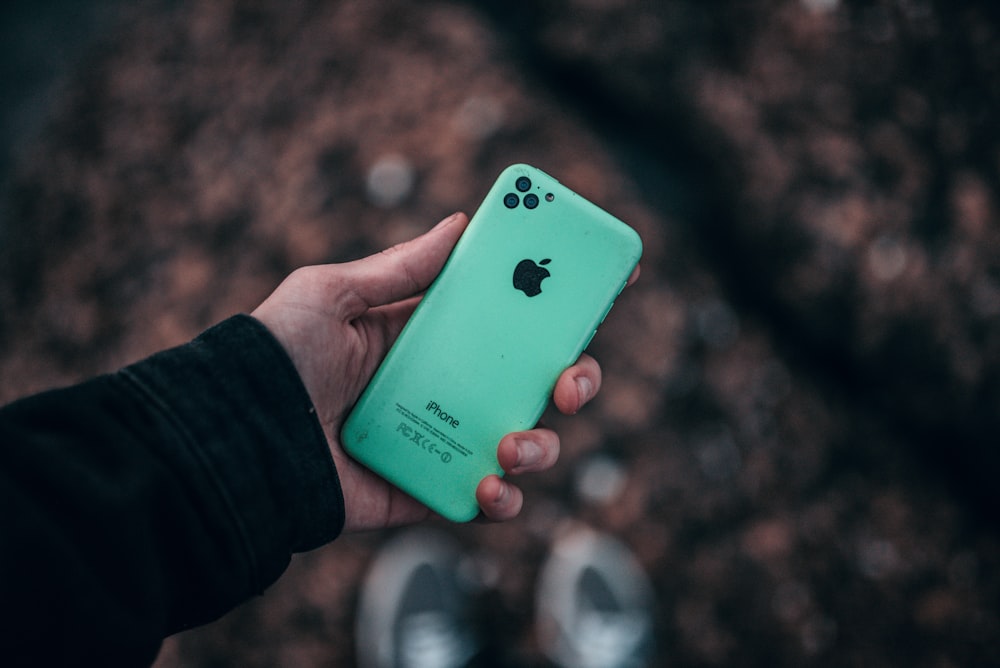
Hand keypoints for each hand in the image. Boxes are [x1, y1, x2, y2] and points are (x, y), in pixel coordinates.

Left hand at [252, 212, 636, 530]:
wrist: (233, 439)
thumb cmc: (275, 357)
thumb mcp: (331, 292)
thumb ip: (399, 267)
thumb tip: (461, 223)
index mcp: (430, 336)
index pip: (511, 317)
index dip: (562, 302)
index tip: (611, 283)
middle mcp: (446, 387)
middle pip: (535, 381)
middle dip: (575, 378)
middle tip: (573, 379)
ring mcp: (441, 440)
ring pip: (525, 443)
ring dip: (542, 444)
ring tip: (516, 442)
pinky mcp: (427, 492)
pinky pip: (485, 501)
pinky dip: (502, 499)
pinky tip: (489, 486)